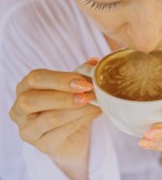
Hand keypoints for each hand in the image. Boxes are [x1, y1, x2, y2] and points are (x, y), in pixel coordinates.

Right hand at [9, 58, 100, 178]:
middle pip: (32, 100)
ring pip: (50, 118)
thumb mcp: (73, 88)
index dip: (60, 79)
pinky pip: (62, 132)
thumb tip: (94, 61)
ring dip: (78, 109)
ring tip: (97, 104)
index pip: (35, 78)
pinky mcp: (42, 145)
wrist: (73, 137)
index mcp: (25, 89)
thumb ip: (81, 74)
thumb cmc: (69, 108)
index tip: (84, 82)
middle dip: (64, 96)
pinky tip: (95, 113)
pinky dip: (82, 121)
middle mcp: (20, 110)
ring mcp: (28, 130)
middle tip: (89, 94)